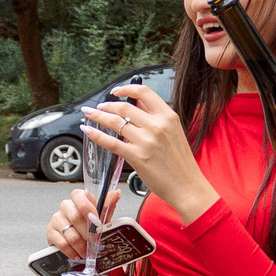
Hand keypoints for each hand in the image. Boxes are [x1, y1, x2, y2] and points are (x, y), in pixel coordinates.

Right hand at [45, 186, 120, 262]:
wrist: (77, 239)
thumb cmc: (90, 225)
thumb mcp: (102, 217)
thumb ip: (108, 206)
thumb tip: (116, 193)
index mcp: (79, 198)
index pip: (78, 196)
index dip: (87, 208)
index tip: (97, 221)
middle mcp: (66, 206)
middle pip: (75, 217)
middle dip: (88, 233)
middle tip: (95, 242)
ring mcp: (57, 218)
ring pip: (70, 233)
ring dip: (81, 246)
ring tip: (87, 251)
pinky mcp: (50, 232)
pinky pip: (62, 243)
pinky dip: (72, 251)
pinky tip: (77, 254)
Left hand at [85, 85, 215, 223]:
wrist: (187, 187)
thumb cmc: (181, 164)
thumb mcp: (175, 133)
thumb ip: (157, 118)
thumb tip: (137, 106)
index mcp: (168, 116)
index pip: (144, 92)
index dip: (126, 88)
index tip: (115, 91)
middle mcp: (157, 125)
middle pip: (125, 106)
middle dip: (107, 105)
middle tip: (98, 107)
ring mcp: (146, 141)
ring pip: (115, 122)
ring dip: (98, 116)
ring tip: (89, 114)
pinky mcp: (137, 157)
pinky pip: (111, 142)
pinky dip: (96, 134)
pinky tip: (88, 130)